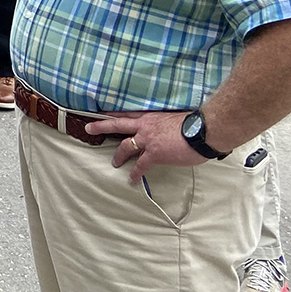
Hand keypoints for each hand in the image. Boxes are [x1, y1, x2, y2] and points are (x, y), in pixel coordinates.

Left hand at [85, 111, 205, 184]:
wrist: (203, 131)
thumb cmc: (194, 124)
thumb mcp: (175, 118)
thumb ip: (165, 124)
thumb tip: (169, 130)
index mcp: (150, 116)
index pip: (127, 114)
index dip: (113, 113)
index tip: (101, 112)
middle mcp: (145, 126)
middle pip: (117, 124)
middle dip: (101, 125)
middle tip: (88, 127)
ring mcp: (148, 140)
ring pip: (125, 146)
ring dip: (118, 155)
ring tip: (114, 162)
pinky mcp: (154, 154)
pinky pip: (140, 165)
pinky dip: (135, 173)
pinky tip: (132, 179)